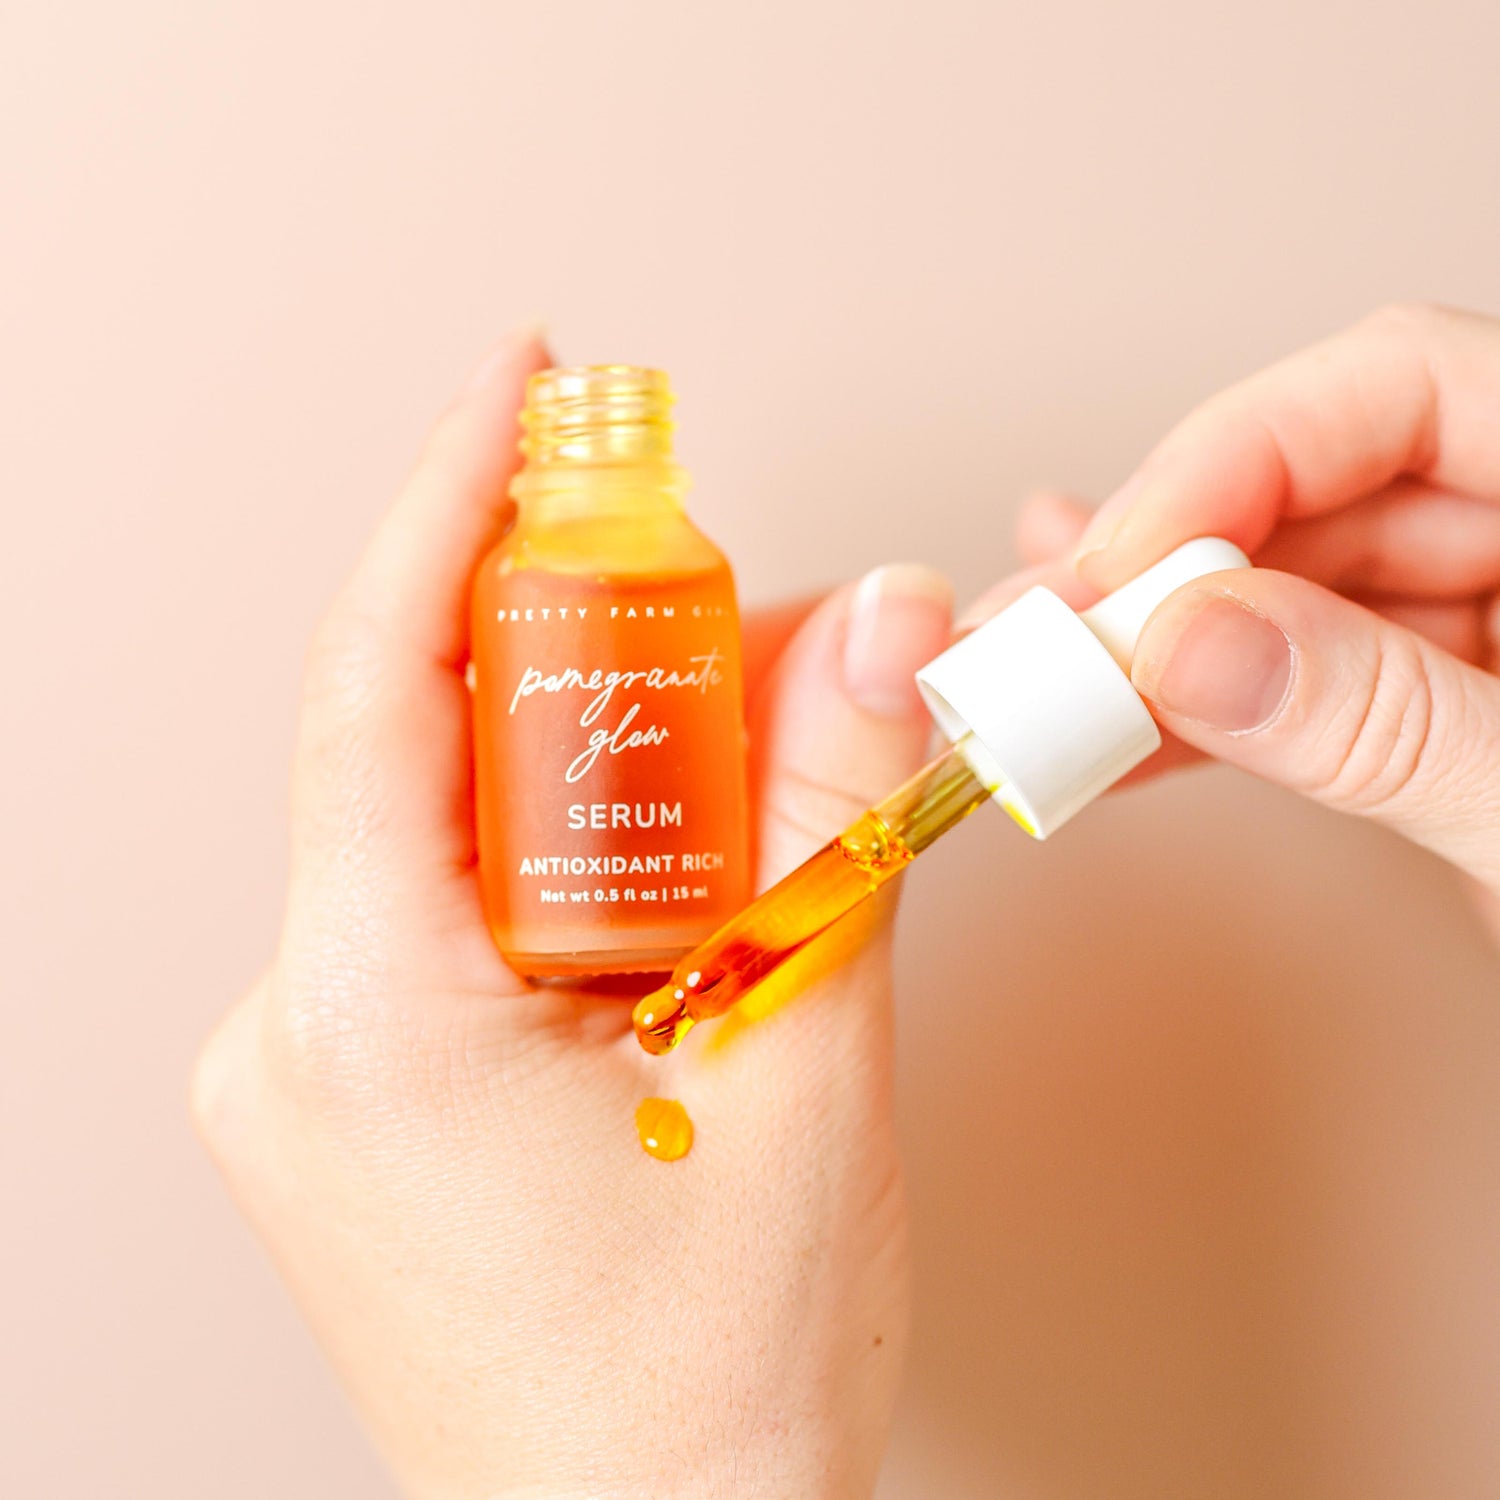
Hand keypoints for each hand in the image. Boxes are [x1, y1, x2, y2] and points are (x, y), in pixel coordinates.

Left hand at [191, 332, 953, 1499]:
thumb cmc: (708, 1399)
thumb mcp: (806, 1071)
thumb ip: (835, 823)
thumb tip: (880, 625)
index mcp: (375, 1021)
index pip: (381, 687)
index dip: (453, 503)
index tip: (521, 383)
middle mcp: (300, 1033)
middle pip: (429, 742)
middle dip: (579, 634)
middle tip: (718, 584)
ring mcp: (317, 1066)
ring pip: (451, 822)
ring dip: (594, 750)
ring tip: (745, 735)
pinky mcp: (361, 1088)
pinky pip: (452, 900)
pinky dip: (570, 841)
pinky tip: (677, 847)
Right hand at [993, 304, 1499, 935]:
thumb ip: (1392, 723)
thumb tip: (1191, 645)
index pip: (1414, 382)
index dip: (1242, 450)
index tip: (1124, 559)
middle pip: (1334, 491)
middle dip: (1170, 565)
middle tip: (1041, 636)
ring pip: (1306, 589)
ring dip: (1162, 639)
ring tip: (1035, 677)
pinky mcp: (1471, 706)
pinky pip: (1324, 677)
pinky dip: (1216, 701)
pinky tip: (1116, 698)